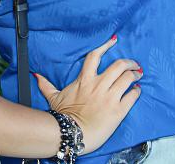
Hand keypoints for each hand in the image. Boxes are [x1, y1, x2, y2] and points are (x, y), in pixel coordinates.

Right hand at [35, 35, 141, 153]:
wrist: (72, 134)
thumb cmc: (63, 116)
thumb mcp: (54, 98)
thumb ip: (46, 85)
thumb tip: (36, 75)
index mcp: (84, 80)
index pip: (95, 56)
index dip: (106, 46)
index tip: (113, 41)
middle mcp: (99, 85)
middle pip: (119, 66)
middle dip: (129, 62)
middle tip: (134, 64)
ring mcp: (110, 97)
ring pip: (128, 78)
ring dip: (135, 75)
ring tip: (138, 75)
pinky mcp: (118, 110)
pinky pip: (132, 96)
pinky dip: (136, 91)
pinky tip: (137, 90)